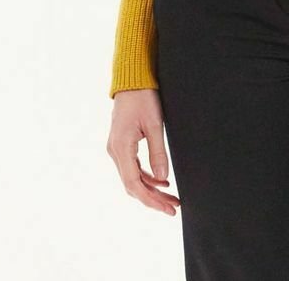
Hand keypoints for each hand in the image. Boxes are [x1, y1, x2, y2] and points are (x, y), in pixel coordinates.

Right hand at [106, 89, 180, 214]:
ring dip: (151, 189)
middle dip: (153, 198)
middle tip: (173, 208)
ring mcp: (117, 149)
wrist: (131, 80)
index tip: (167, 208)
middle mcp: (115, 151)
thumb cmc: (143, 97)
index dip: (151, 199)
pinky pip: (133, 168)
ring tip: (171, 198)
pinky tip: (162, 181)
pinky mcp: (122, 145)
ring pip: (133, 178)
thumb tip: (163, 178)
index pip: (134, 184)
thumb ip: (158, 152)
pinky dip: (147, 177)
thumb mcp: (154, 124)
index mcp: (121, 147)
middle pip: (133, 185)